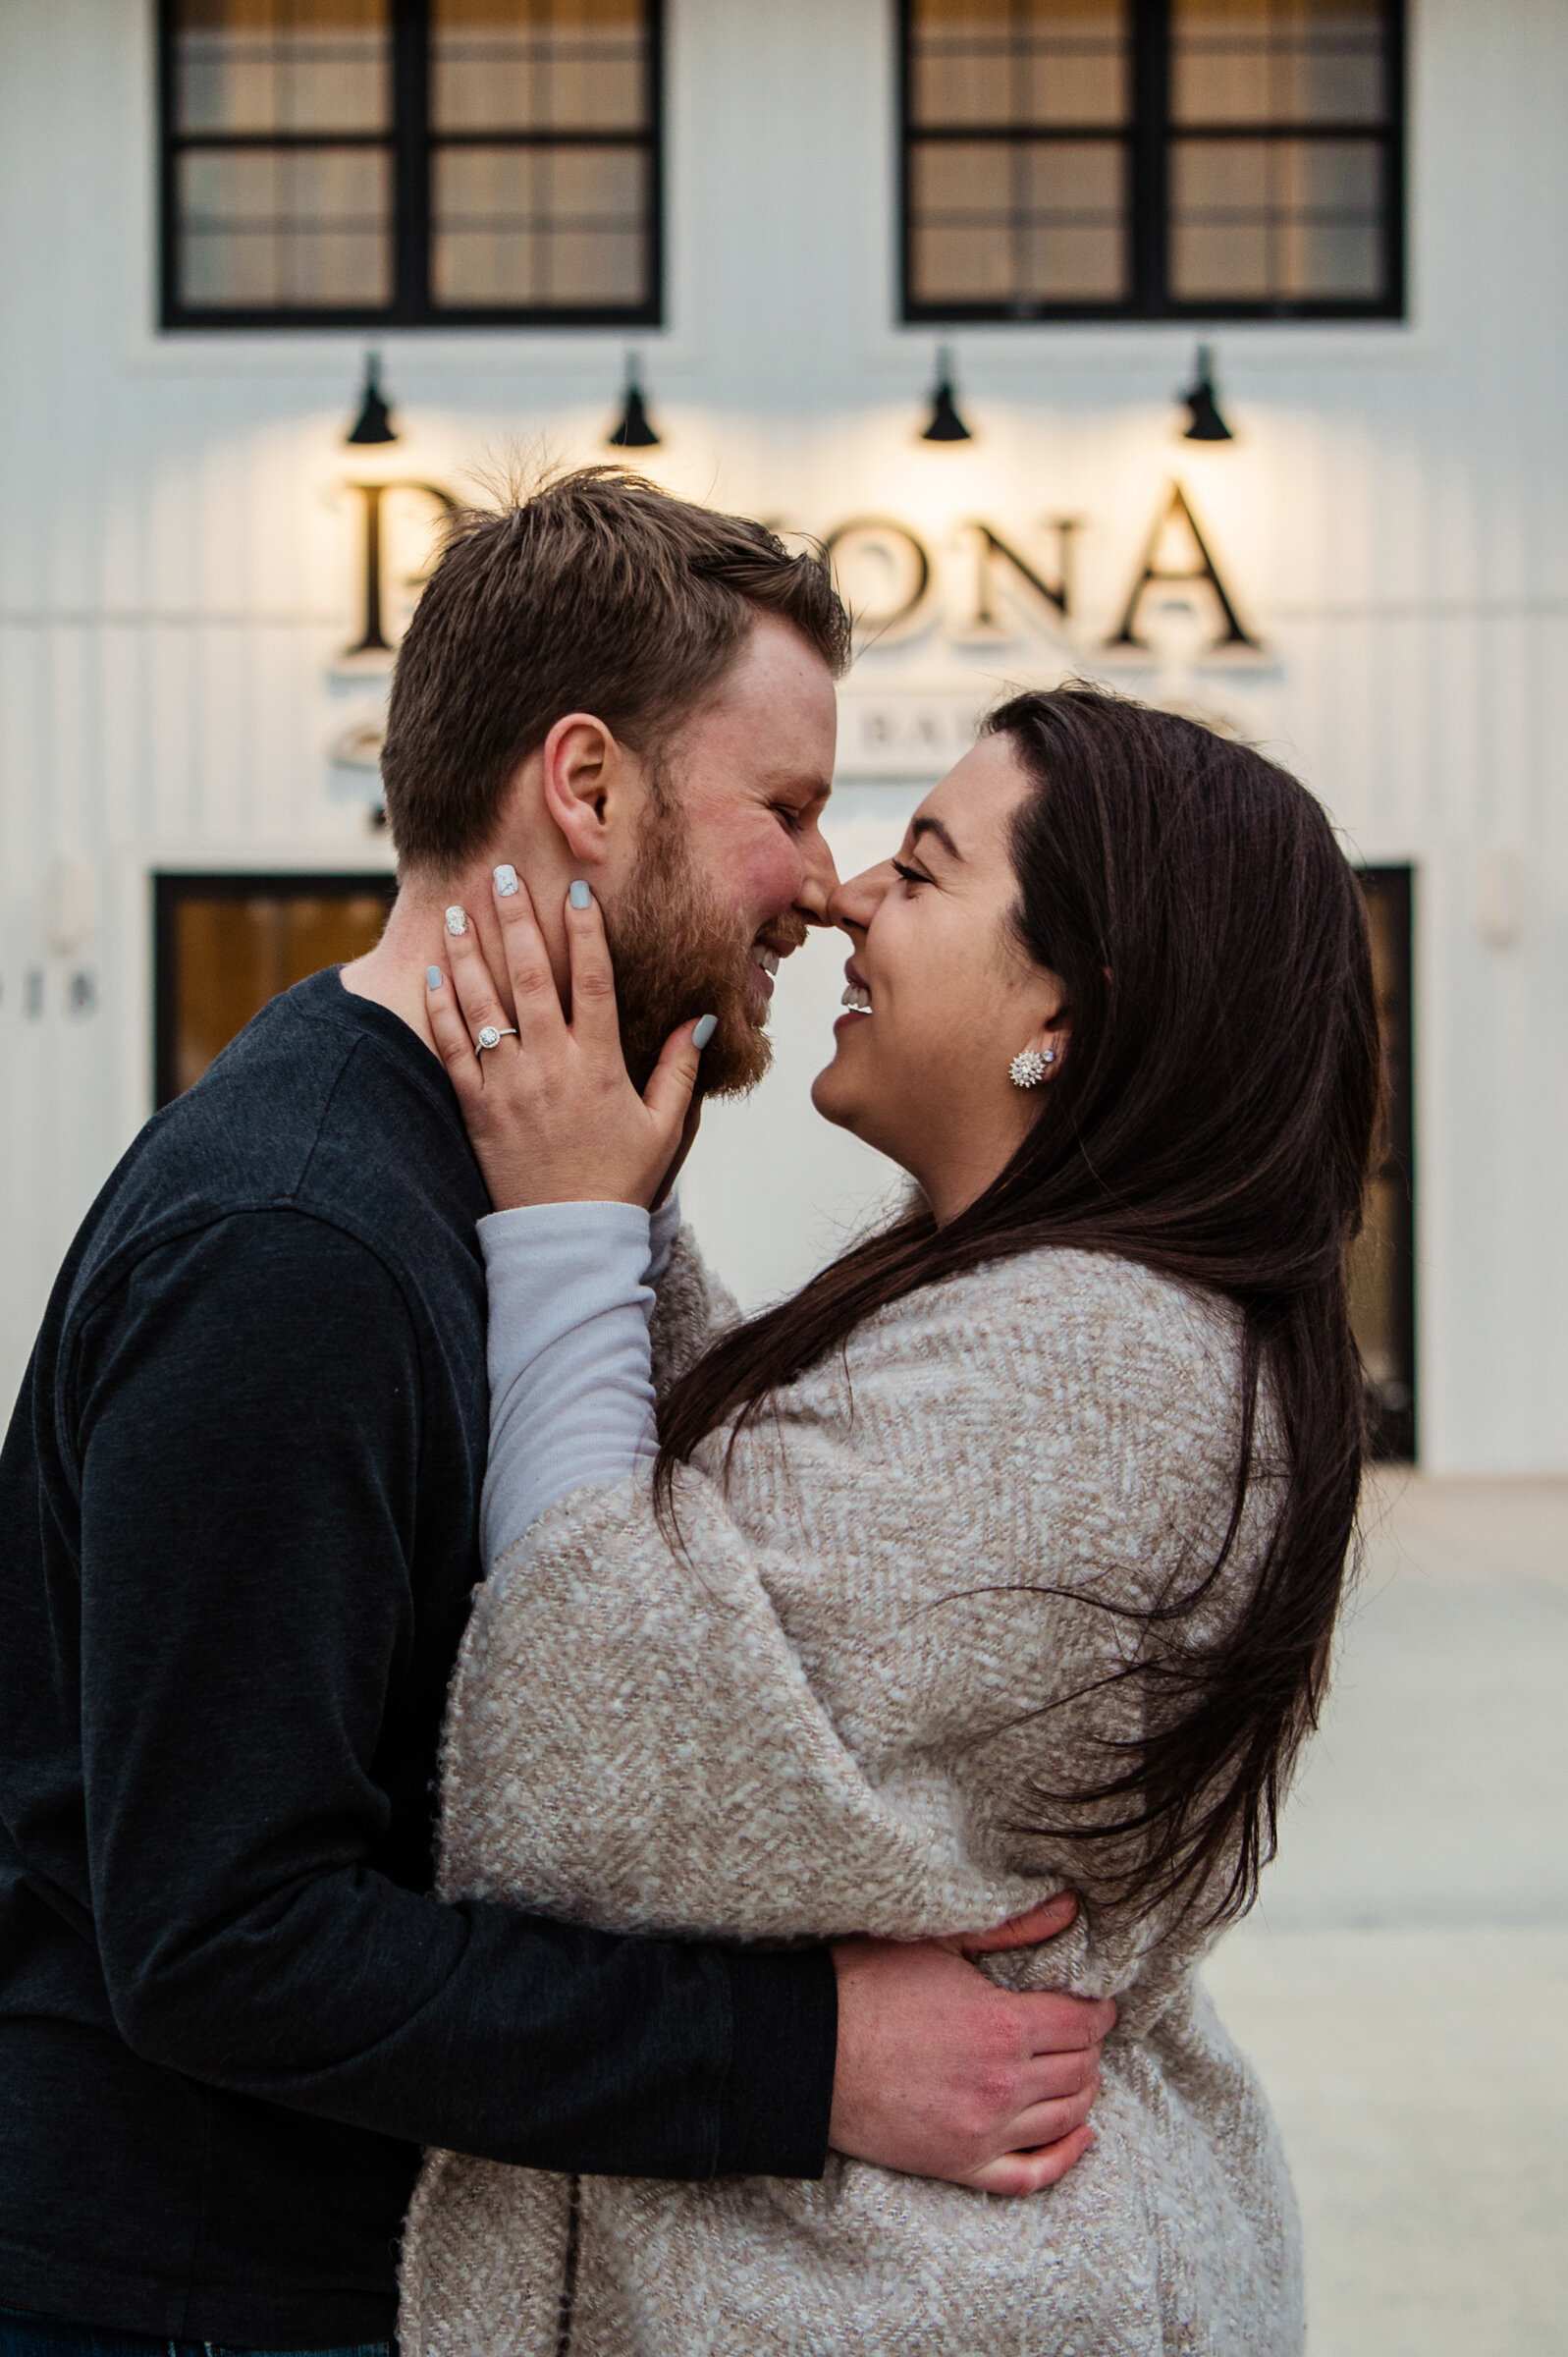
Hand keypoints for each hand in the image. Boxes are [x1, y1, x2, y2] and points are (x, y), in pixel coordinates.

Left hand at [428, 874, 709, 1211]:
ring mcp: (509, 1085)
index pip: (592, 981)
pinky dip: (440, 1010)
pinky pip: (451, 1049)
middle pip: (529, 976)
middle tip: (500, 875)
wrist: (566, 1237)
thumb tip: (700, 1019)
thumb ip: (679, 1069)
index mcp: (600, 1063)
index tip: (574, 891)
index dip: (584, 932)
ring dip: (466, 952)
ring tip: (454, 910)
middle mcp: (551, 1065)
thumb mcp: (663, 1126)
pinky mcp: (476, 1108)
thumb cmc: (619, 1180)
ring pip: (482, 1004)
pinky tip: (431, 974)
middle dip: (513, 920)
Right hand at [829, 1893, 1114, 2194]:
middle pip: (1079, 2070)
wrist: (808, 2049)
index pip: (1081, 2024)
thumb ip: (1012, 1928)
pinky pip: (1032, 2175)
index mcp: (1002, 2025)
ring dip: (1083, 2093)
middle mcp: (1003, 2084)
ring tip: (1079, 2071)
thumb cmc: (867, 1985)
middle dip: (1090, 2048)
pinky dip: (1065, 2157)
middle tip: (1084, 2033)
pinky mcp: (960, 2164)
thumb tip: (1069, 1906)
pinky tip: (1078, 2137)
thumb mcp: (941, 1941)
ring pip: (1065, 2118)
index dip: (1098, 2011)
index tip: (1099, 2004)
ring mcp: (983, 2131)